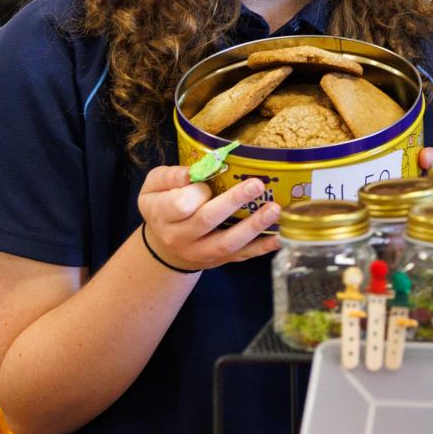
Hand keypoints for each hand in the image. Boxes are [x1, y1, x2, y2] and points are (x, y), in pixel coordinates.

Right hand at [137, 166, 280, 270]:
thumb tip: (190, 173)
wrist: (165, 246)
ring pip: (227, 243)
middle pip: (207, 220)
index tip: (207, 182)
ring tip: (274, 209)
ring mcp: (201, 252)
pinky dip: (262, 248)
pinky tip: (279, 238)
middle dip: (233, 201)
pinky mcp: (220, 260)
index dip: (196, 192)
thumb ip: (169, 177)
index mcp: (163, 214)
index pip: (180, 205)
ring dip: (253, 227)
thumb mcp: (153, 187)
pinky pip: (242, 256)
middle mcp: (181, 236)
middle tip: (256, 184)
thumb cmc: (162, 207)